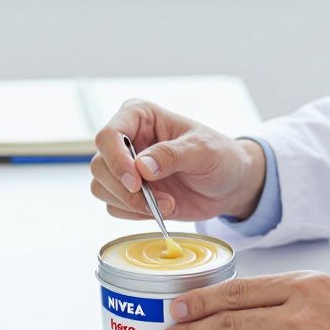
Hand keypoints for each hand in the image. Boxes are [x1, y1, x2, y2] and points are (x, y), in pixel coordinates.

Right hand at [90, 99, 266, 219]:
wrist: (230, 185)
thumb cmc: (220, 156)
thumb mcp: (203, 151)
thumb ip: (172, 155)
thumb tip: (141, 166)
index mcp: (139, 115)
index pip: (108, 135)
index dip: (116, 160)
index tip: (136, 182)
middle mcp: (126, 139)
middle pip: (100, 165)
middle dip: (125, 189)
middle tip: (157, 200)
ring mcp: (124, 167)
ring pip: (101, 188)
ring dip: (132, 204)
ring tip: (168, 204)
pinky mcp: (127, 191)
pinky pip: (114, 207)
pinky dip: (136, 214)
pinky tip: (162, 209)